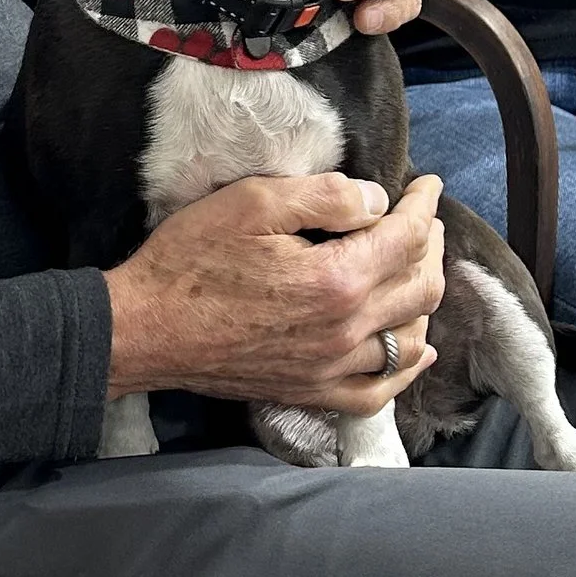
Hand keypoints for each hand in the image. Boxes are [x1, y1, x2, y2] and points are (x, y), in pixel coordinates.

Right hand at [103, 173, 446, 413]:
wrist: (145, 329)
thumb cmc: (190, 259)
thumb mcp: (253, 202)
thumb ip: (326, 197)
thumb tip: (378, 202)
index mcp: (337, 279)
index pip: (407, 238)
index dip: (422, 205)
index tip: (425, 185)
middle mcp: (345, 330)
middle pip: (421, 288)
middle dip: (431, 247)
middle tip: (423, 220)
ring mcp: (330, 368)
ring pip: (410, 339)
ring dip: (423, 300)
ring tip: (416, 270)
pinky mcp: (310, 391)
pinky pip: (378, 391)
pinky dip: (406, 370)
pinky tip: (417, 351)